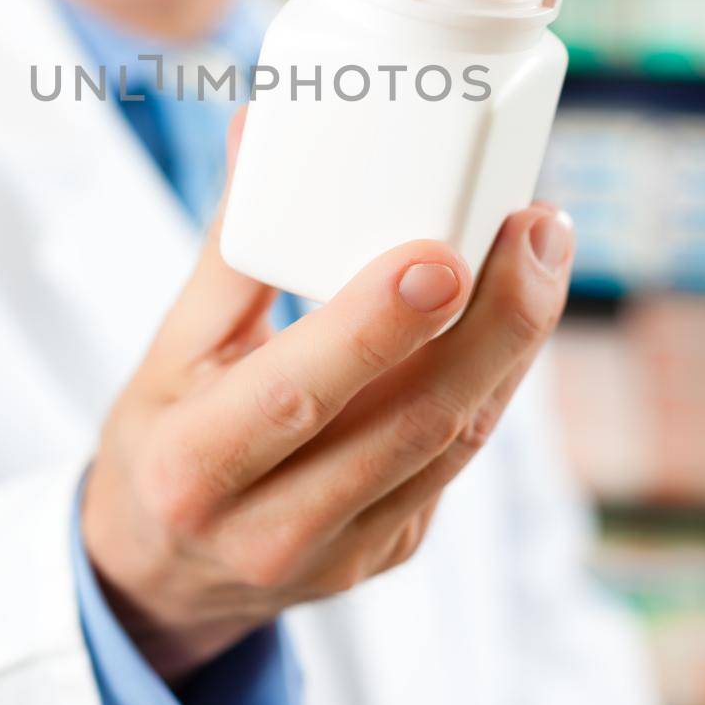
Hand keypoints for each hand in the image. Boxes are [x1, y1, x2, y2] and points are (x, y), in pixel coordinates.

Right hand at [83, 108, 573, 680]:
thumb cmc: (163, 437)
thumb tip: (258, 132)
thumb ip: (228, 247)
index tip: (440, 254)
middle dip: (493, 323)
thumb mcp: (169, 348)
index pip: (298, 395)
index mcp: (196, 466)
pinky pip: (458, 461)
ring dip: (513, 344)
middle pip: (411, 423)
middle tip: (535, 229)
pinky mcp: (391, 553)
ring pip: (454, 443)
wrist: (163, 572)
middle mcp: (272, 527)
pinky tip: (513, 311)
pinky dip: (493, 380)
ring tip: (542, 251)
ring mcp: (343, 553)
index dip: (374, 328)